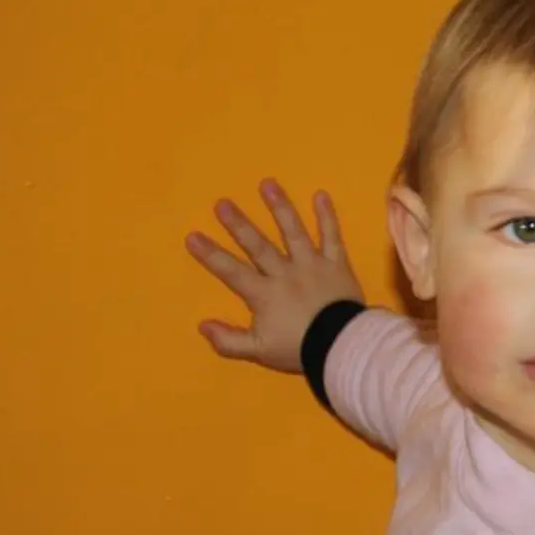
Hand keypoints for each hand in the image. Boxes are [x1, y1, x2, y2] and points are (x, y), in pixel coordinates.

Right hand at [186, 179, 364, 373]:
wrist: (341, 345)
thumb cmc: (299, 348)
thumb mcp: (259, 351)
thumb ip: (229, 340)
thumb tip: (202, 325)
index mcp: (264, 293)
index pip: (231, 271)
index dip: (211, 255)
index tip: (193, 236)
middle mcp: (285, 272)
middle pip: (258, 245)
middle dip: (239, 224)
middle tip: (223, 202)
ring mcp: (312, 265)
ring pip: (293, 232)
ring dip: (280, 207)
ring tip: (268, 184)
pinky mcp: (336, 264)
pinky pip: (332, 237)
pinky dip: (327, 216)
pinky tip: (321, 195)